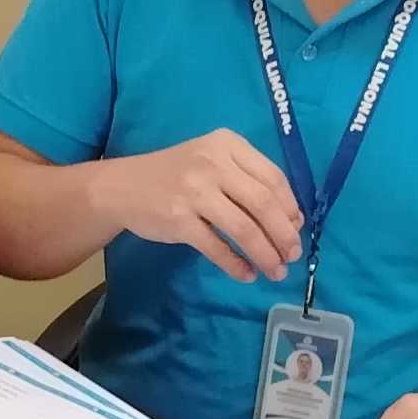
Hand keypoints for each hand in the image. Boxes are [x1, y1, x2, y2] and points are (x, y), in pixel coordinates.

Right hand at [88, 131, 302, 283]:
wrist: (122, 187)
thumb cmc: (175, 175)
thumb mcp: (212, 161)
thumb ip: (248, 181)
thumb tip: (291, 220)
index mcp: (227, 145)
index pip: (273, 178)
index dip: (290, 207)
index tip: (296, 229)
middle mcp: (213, 163)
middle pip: (263, 204)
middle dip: (283, 235)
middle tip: (292, 256)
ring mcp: (195, 191)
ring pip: (244, 228)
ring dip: (265, 254)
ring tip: (275, 271)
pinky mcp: (179, 219)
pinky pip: (217, 247)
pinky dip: (236, 264)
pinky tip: (246, 273)